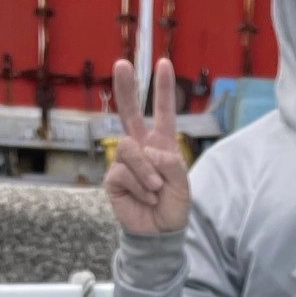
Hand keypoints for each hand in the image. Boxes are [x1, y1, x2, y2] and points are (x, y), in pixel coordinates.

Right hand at [104, 58, 190, 236]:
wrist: (160, 233)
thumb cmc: (173, 207)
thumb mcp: (182, 183)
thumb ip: (169, 162)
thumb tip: (146, 150)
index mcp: (161, 145)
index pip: (163, 113)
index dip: (163, 90)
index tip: (164, 63)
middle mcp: (141, 148)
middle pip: (130, 114)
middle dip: (126, 88)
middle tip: (121, 63)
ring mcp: (124, 162)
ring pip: (129, 148)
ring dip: (146, 171)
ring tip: (156, 191)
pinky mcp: (113, 178)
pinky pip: (123, 172)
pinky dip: (139, 186)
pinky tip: (146, 198)